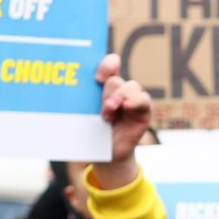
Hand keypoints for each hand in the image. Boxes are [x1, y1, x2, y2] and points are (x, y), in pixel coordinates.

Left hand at [91, 54, 153, 189]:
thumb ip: (86, 100)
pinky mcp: (143, 110)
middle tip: (102, 109)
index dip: (106, 65)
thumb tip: (74, 90)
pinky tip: (127, 107)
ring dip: (118, 99)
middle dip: (106, 93)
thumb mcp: (86, 115)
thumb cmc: (92, 132)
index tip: (97, 78)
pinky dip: (135, 101)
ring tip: (107, 116)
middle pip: (115, 80)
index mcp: (104, 85)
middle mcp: (120, 89)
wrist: (106, 154)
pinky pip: (143, 100)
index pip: (110, 65)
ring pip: (130, 86)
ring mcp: (133, 99)